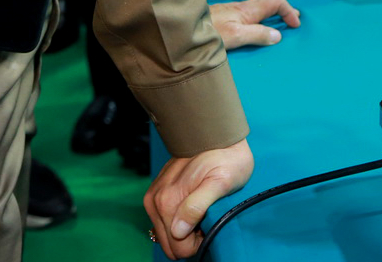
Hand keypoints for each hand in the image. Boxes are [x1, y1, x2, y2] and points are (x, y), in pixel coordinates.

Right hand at [145, 138, 254, 259]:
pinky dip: (179, 219)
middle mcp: (155, 200)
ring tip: (203, 208)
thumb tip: (178, 230)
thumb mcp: (221, 182)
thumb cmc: (227, 159)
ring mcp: (154, 196)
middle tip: (208, 216)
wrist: (219, 133)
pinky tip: (194, 204)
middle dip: (189, 237)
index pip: (178, 247)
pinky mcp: (157, 192)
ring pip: (167, 234)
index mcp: (168, 202)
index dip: (197, 241)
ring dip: (185, 229)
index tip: (210, 224)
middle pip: (170, 243)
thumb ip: (197, 206)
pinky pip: (165, 221)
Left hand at [210, 0, 300, 48]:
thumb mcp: (236, 36)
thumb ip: (257, 35)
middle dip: (283, 10)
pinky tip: (255, 31)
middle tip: (292, 21)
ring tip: (278, 27)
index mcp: (247, 10)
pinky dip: (259, 21)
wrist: (183, 29)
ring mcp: (232, 13)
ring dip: (271, 16)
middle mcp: (241, 9)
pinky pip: (248, 17)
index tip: (295, 25)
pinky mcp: (224, 20)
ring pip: (258, 10)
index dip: (288, 10)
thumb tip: (278, 35)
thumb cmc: (209, 32)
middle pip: (268, 3)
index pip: (275, 1)